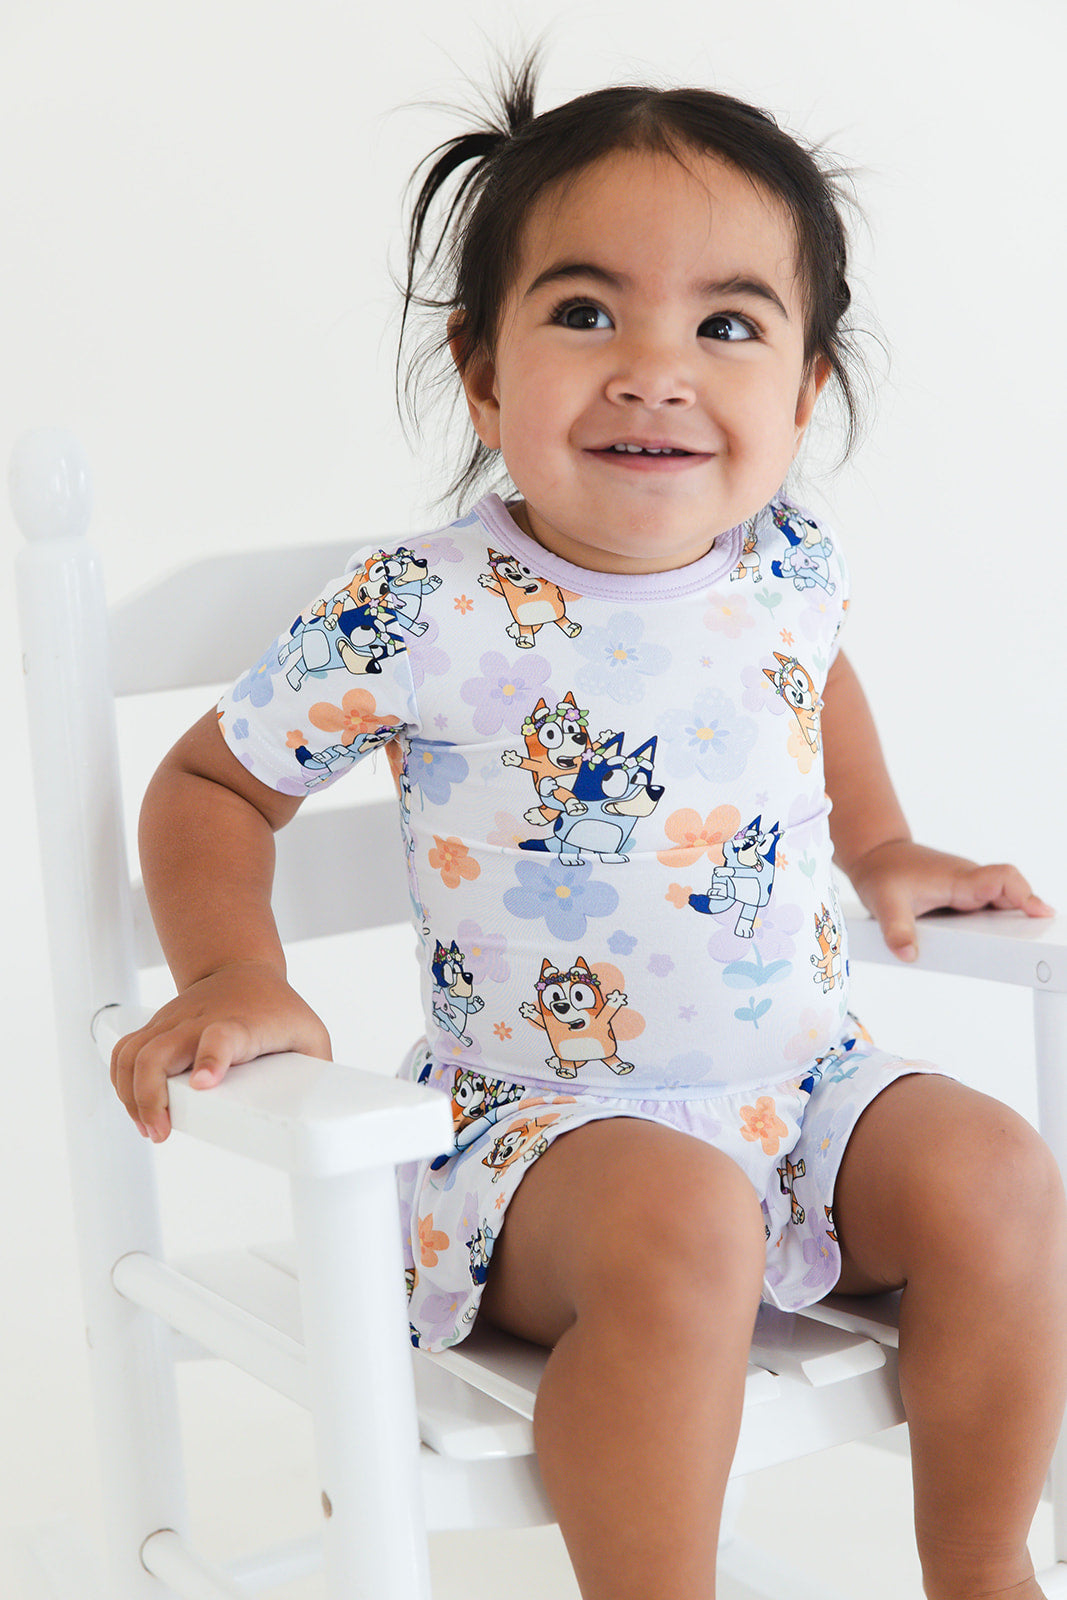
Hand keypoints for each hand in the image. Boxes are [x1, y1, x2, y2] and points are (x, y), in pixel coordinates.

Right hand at [110, 962, 331, 1142]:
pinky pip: (123, 1054)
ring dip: (130, 1096)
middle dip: (150, 1096)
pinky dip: (120, 1084)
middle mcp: (199, 1021)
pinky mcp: (156, 1029)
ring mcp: (173, 1024)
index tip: (203, 1083)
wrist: (241, 970)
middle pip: (158, 1052)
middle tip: (162, 1130)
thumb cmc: (276, 1008)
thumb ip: (318, 1071)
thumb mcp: (309, 1035)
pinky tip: (137, 1111)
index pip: (221, 1037)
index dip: (210, 1059)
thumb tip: (326, 1111)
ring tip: (150, 1128)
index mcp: (239, 1024)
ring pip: (132, 1054)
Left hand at [846, 839, 1054, 962]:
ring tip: (1021, 950)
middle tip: (1035, 945)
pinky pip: (988, 908)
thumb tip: (907, 954)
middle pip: (1011, 895)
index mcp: (958, 879)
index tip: (1040, 914)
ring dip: (1012, 923)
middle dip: (1025, 917)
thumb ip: (895, 928)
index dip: (1024, 895)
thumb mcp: (883, 902)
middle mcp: (969, 882)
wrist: (877, 856)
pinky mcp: (963, 897)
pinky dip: (997, 923)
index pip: (1002, 879)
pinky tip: (998, 943)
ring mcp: (968, 890)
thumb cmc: (884, 873)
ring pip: (1002, 903)